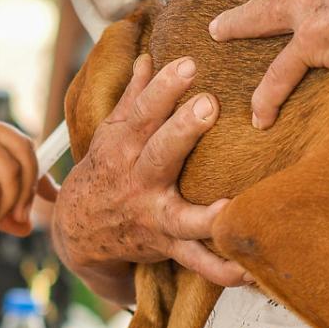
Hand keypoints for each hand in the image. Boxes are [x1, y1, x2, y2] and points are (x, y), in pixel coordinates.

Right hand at [52, 54, 244, 288]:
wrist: (79, 231)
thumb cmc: (105, 172)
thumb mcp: (110, 133)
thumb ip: (134, 97)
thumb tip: (148, 56)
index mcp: (125, 147)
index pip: (143, 112)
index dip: (164, 87)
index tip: (188, 64)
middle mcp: (138, 180)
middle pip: (160, 153)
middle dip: (182, 130)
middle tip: (208, 106)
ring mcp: (154, 215)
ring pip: (181, 216)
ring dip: (207, 216)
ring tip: (229, 208)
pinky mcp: (168, 245)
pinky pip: (197, 262)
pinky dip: (221, 269)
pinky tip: (248, 271)